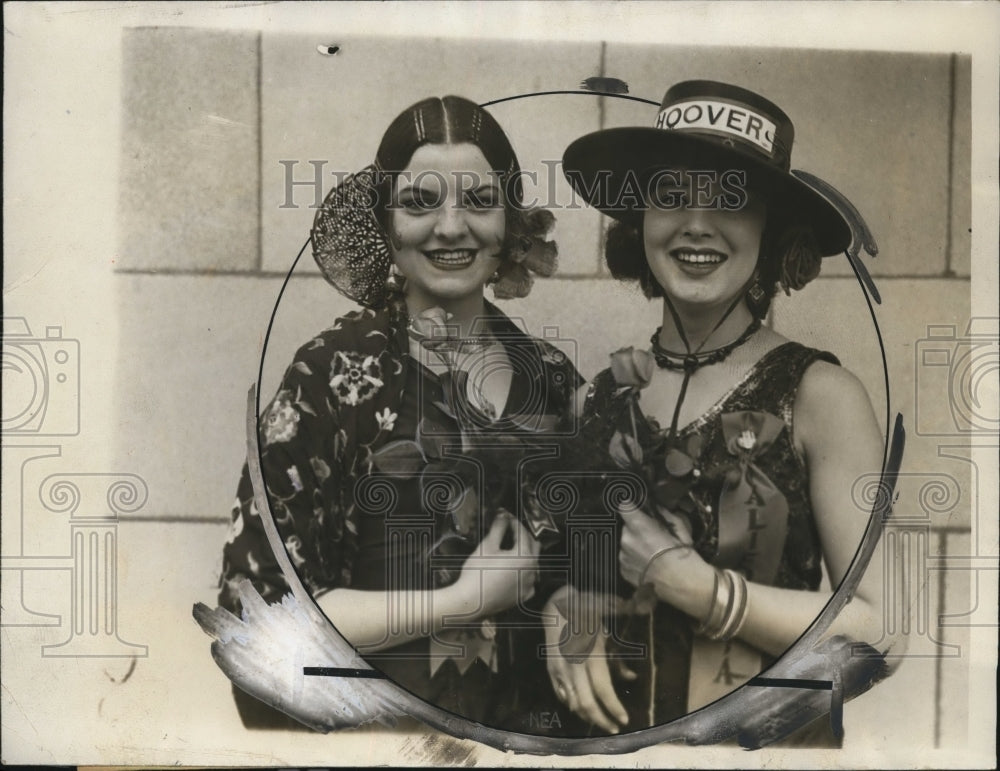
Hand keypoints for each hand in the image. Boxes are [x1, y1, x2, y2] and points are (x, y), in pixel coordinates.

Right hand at [450, 510, 539, 618]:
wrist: (470, 602)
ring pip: (533, 562)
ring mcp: (529, 585)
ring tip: (511, 547)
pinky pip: (529, 579)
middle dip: (523, 535)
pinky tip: (515, 568)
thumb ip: (498, 528)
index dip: (513, 522)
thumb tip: (503, 515)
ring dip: (525, 552)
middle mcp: (532, 570)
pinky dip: (524, 571)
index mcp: (524, 556)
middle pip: (533, 546)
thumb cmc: (477, 573)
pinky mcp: (523, 596)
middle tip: (510, 529)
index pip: (522, 532)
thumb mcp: (487, 546)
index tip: (505, 516)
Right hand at [543, 586, 634, 733]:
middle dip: (601, 720)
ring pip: (573, 703)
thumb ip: (618, 657)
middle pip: (586, 703)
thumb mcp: (608, 632)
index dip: (613, 707)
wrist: (556, 604)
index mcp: (590, 654)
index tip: (625, 719)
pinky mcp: (550, 670)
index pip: (602, 689)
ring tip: (602, 721)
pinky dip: (573, 706)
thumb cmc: (587, 613)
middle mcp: (573, 665)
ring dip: (588, 716)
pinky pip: (562, 695)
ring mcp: (559, 669)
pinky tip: (583, 709)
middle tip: (614, 728)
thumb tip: (632, 678)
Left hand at [618, 505, 693, 588]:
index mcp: (638, 525)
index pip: (624, 506)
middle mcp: (625, 539)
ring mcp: (622, 557)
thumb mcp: (679, 527)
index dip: (630, 507)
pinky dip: (634, 561)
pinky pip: (626, 560)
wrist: (684, 584)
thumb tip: (657, 508)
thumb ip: (664, 514)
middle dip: (636, 530)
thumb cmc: (683, 553)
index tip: (636, 509)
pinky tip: (648, 566)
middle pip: (626, 528)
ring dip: (634, 546)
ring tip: (650, 555)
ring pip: (626, 545)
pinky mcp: (623, 572)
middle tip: (650, 536)